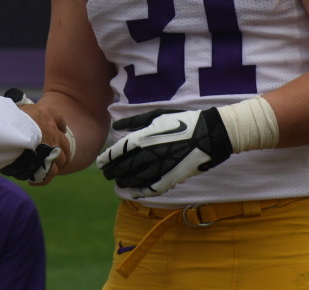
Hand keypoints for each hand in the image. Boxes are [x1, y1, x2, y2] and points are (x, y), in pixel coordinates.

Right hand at [0, 88, 69, 184]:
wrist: (13, 130)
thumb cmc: (10, 117)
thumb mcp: (17, 107)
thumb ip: (20, 108)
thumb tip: (14, 105)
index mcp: (46, 114)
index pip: (59, 118)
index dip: (60, 125)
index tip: (60, 129)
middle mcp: (53, 130)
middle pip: (65, 143)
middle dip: (62, 151)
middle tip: (54, 155)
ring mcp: (53, 147)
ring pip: (61, 159)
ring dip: (55, 165)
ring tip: (45, 169)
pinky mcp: (49, 162)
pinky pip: (51, 172)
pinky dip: (45, 176)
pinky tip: (35, 178)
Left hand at [96, 108, 231, 197]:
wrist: (209, 134)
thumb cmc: (181, 121)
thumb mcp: (156, 116)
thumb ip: (134, 123)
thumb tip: (116, 127)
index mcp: (142, 138)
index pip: (117, 153)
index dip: (106, 159)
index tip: (99, 162)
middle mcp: (147, 155)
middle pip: (122, 168)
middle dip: (111, 172)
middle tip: (106, 174)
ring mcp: (159, 169)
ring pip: (134, 180)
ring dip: (123, 183)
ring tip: (117, 183)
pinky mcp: (171, 179)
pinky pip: (150, 189)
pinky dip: (139, 192)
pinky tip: (132, 193)